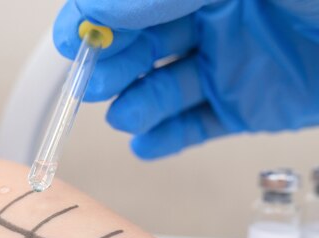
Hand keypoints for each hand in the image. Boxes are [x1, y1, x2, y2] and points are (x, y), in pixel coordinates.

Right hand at [53, 0, 318, 158]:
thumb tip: (99, 9)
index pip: (128, 1)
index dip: (94, 20)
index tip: (72, 43)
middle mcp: (208, 17)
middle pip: (139, 45)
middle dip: (113, 66)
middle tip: (95, 85)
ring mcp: (226, 63)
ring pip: (163, 88)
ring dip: (137, 104)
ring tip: (127, 115)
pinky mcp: (246, 105)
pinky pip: (196, 123)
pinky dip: (168, 136)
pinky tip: (147, 142)